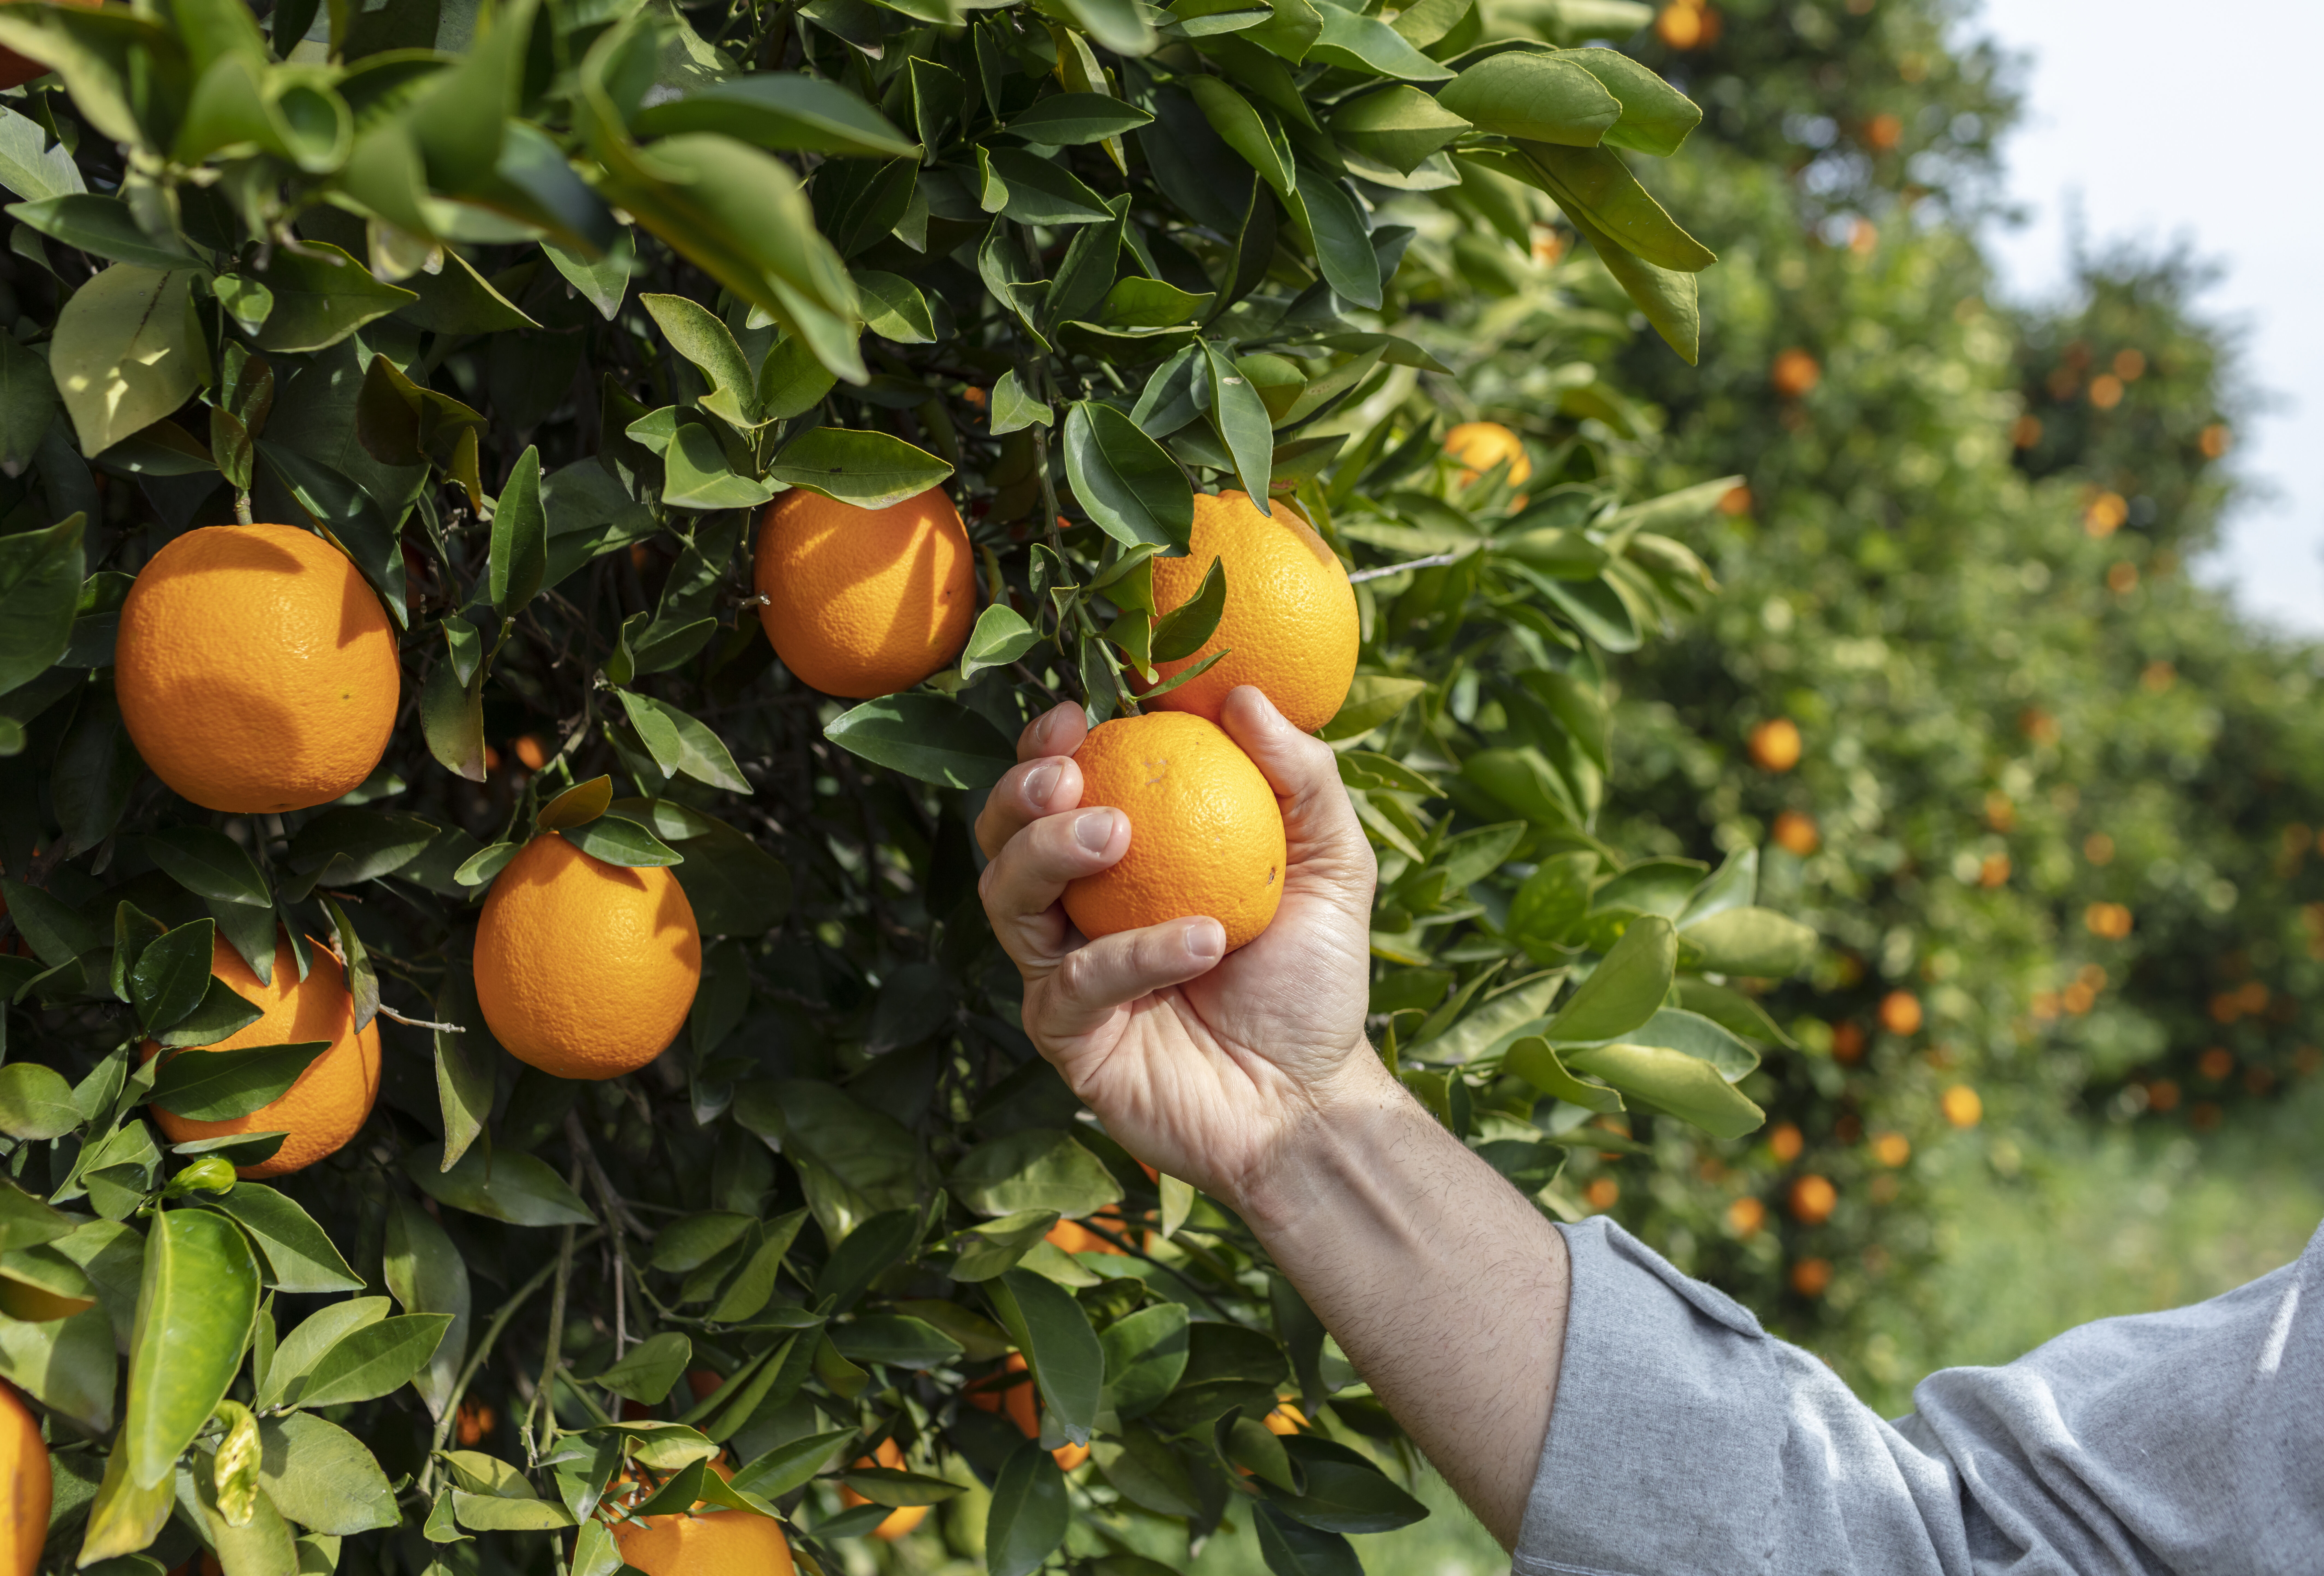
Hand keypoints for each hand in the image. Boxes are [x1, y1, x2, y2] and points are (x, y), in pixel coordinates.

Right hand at [974, 686, 1381, 1206]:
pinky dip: (1133, 954)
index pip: (1058, 791)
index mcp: (1123, 864)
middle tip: (1070, 777)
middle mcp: (1078, 913)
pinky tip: (1202, 941)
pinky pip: (1072, 983)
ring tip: (1118, 833)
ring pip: (1008, 900)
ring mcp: (1064, 975)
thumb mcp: (1331, 862)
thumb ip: (1300, 776)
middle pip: (1003, 838)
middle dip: (1020, 794)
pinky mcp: (1067, 1037)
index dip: (1048, 745)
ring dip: (1052, 854)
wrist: (1310, 1099)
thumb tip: (1244, 696)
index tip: (1079, 715)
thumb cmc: (1313, 977)